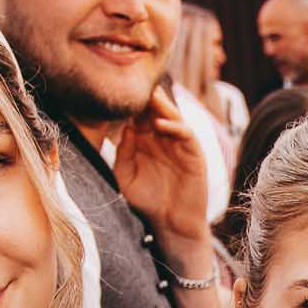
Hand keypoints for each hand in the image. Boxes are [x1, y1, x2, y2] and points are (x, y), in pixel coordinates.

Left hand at [112, 84, 213, 256]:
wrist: (171, 223)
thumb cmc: (147, 201)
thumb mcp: (125, 176)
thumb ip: (123, 153)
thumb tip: (125, 128)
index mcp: (144, 141)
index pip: (136, 114)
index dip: (127, 104)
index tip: (114, 94)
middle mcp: (161, 138)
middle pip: (153, 109)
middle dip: (144, 98)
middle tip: (131, 84)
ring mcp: (178, 143)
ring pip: (171, 116)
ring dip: (161, 105)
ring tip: (148, 96)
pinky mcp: (193, 153)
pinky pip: (185, 132)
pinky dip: (174, 126)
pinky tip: (159, 124)